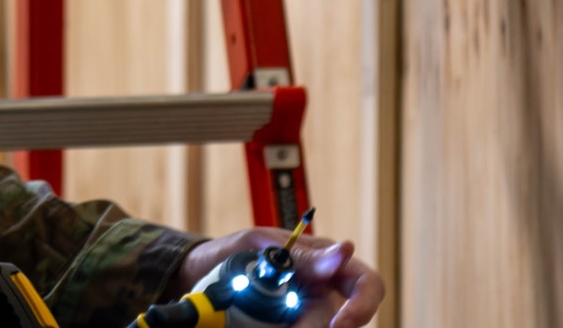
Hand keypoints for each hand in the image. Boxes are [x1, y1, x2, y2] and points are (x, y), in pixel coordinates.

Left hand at [166, 227, 384, 327]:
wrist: (196, 275)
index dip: (362, 305)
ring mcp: (301, 315)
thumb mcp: (259, 243)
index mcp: (323, 263)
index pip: (366, 283)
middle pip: (342, 321)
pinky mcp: (284, 327)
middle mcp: (320, 293)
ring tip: (262, 324)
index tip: (340, 323)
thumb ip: (300, 252)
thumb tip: (343, 253)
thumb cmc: (232, 250)